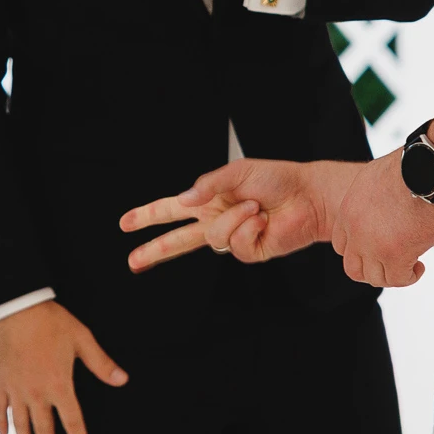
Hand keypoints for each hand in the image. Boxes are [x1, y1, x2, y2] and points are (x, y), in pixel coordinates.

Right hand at [0, 300, 126, 433]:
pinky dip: (1, 421)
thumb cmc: (53, 321)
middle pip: (43, 428)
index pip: (72, 421)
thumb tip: (123, 380)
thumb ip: (101, 363)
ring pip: (20, 421)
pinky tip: (3, 433)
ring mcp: (16, 388)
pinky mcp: (1, 380)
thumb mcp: (82, 339)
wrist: (18, 306)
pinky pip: (0, 406)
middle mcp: (37, 392)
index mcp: (60, 384)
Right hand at [120, 158, 353, 269]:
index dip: (148, 215)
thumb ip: (207, 185)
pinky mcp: (250, 251)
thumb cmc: (277, 179)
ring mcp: (233, 237)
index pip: (171, 209)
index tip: (125, 223)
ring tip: (256, 207)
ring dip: (235, 219)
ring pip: (214, 238)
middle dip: (155, 249)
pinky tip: (263, 221)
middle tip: (132, 261)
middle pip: (178, 240)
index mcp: (209, 199)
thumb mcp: (237, 172)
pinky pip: (237, 245)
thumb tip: (183, 200)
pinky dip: (249, 229)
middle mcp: (217, 219)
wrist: (309, 196)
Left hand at [328, 147, 433, 286]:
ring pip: (374, 277)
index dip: (359, 250)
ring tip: (408, 264)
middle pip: (353, 266)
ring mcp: (374, 245)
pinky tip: (418, 266)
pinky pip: (398, 280)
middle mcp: (356, 230)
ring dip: (392, 274)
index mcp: (349, 210)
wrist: (428, 170)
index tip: (375, 249)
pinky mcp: (396, 255)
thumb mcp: (375, 179)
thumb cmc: (411, 168)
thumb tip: (379, 208)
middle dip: (372, 268)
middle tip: (390, 263)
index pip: (341, 244)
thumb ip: (369, 200)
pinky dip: (410, 277)